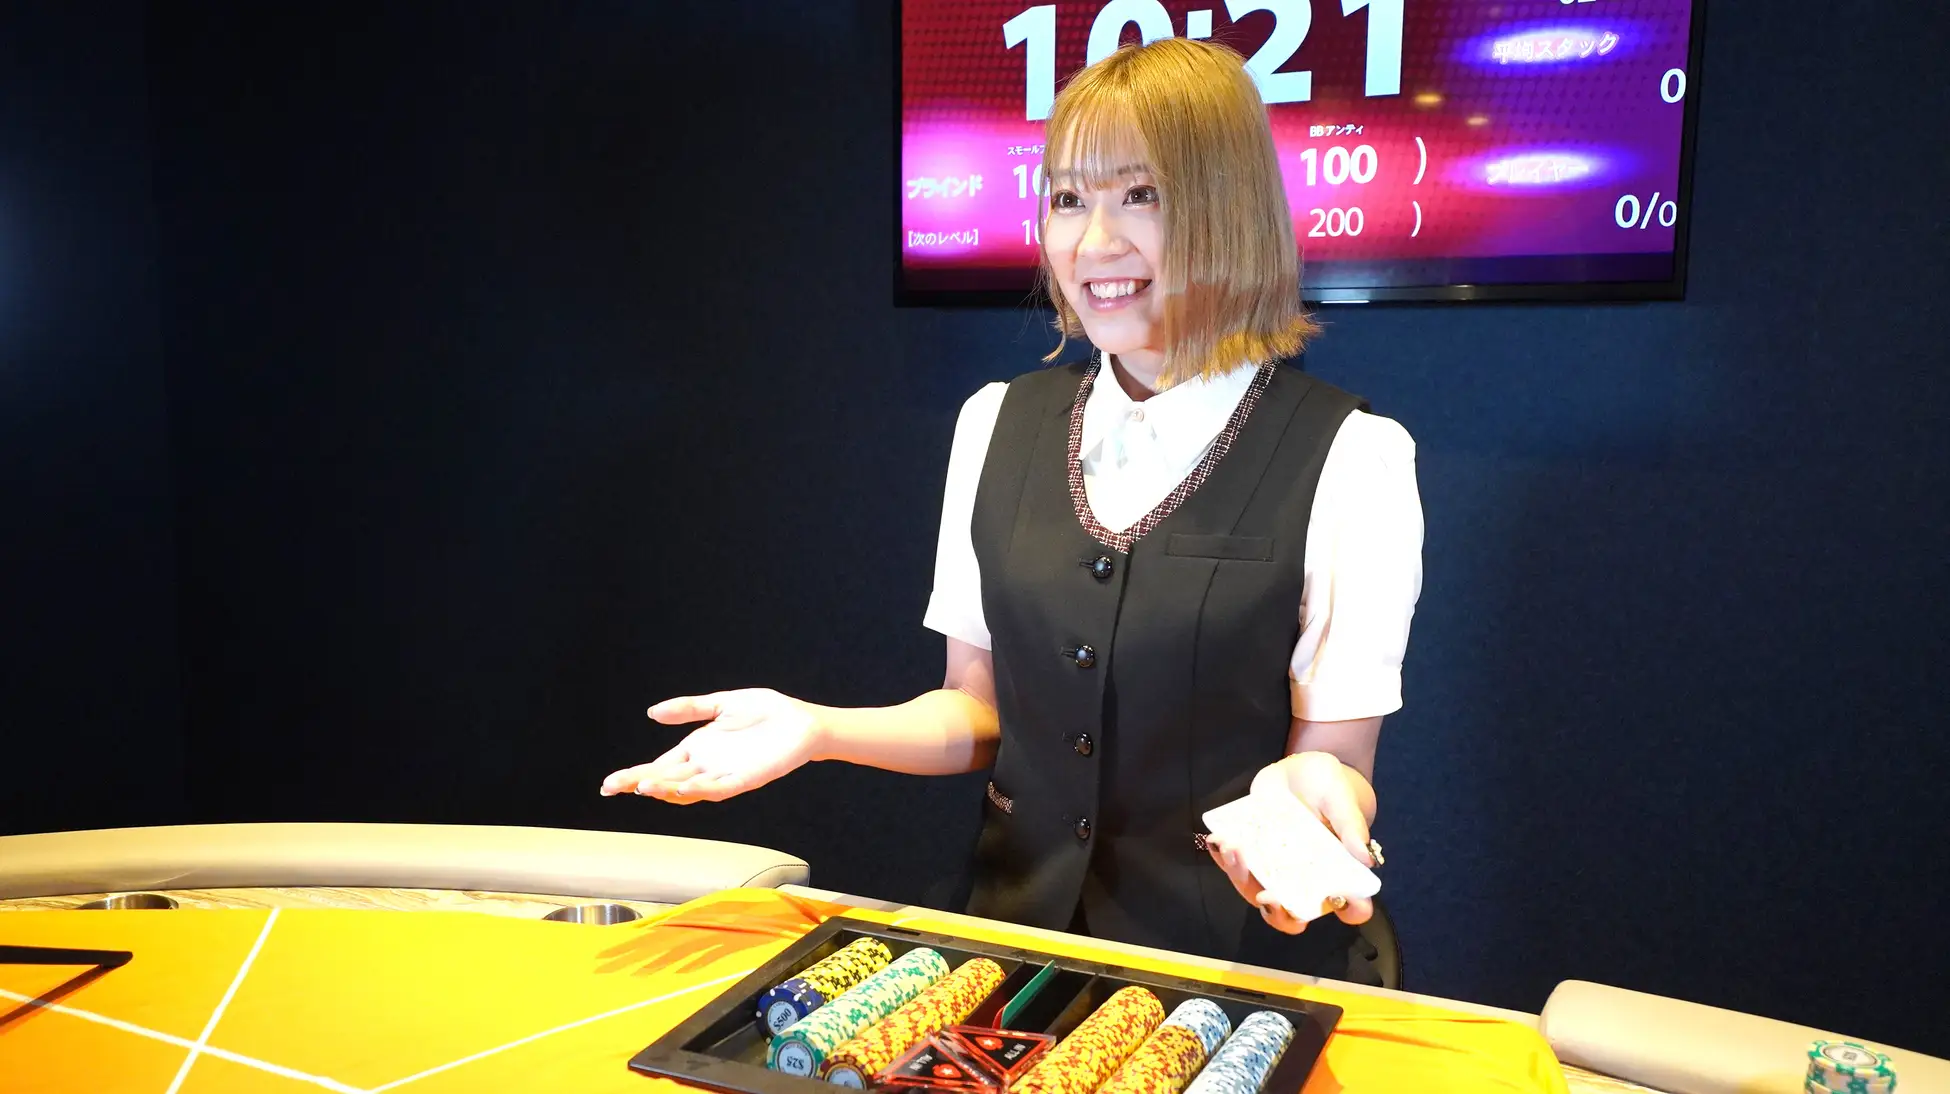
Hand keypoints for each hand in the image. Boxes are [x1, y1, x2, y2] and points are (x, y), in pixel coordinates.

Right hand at [599, 689, 823, 803]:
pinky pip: (719, 789)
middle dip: (639, 783)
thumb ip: (689, 708)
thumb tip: (652, 713)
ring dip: (665, 789)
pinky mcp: (745, 779)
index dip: (634, 775)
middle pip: (666, 780)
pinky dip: (700, 790)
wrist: (801, 721)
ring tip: (642, 786)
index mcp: (697, 748)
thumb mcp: (721, 704)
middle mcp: (706, 765)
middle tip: (613, 787)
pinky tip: (682, 788)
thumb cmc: (765, 712)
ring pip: (687, 789)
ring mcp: (724, 774)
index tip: (609, 783)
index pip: (659, 766)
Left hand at [1205, 752, 1377, 933]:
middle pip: (1296, 916)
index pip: (1354, 906)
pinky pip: (1236, 867)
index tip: (1341, 896)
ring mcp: (1277, 873)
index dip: (1351, 908)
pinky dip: (1224, 857)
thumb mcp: (1339, 797)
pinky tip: (1219, 839)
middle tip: (1268, 895)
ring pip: (1258, 893)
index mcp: (1340, 874)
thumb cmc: (1329, 789)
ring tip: (1235, 848)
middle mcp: (1307, 883)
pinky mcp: (1254, 858)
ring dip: (1242, 877)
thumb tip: (1364, 857)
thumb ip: (1350, 824)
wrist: (1299, 775)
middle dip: (1280, 913)